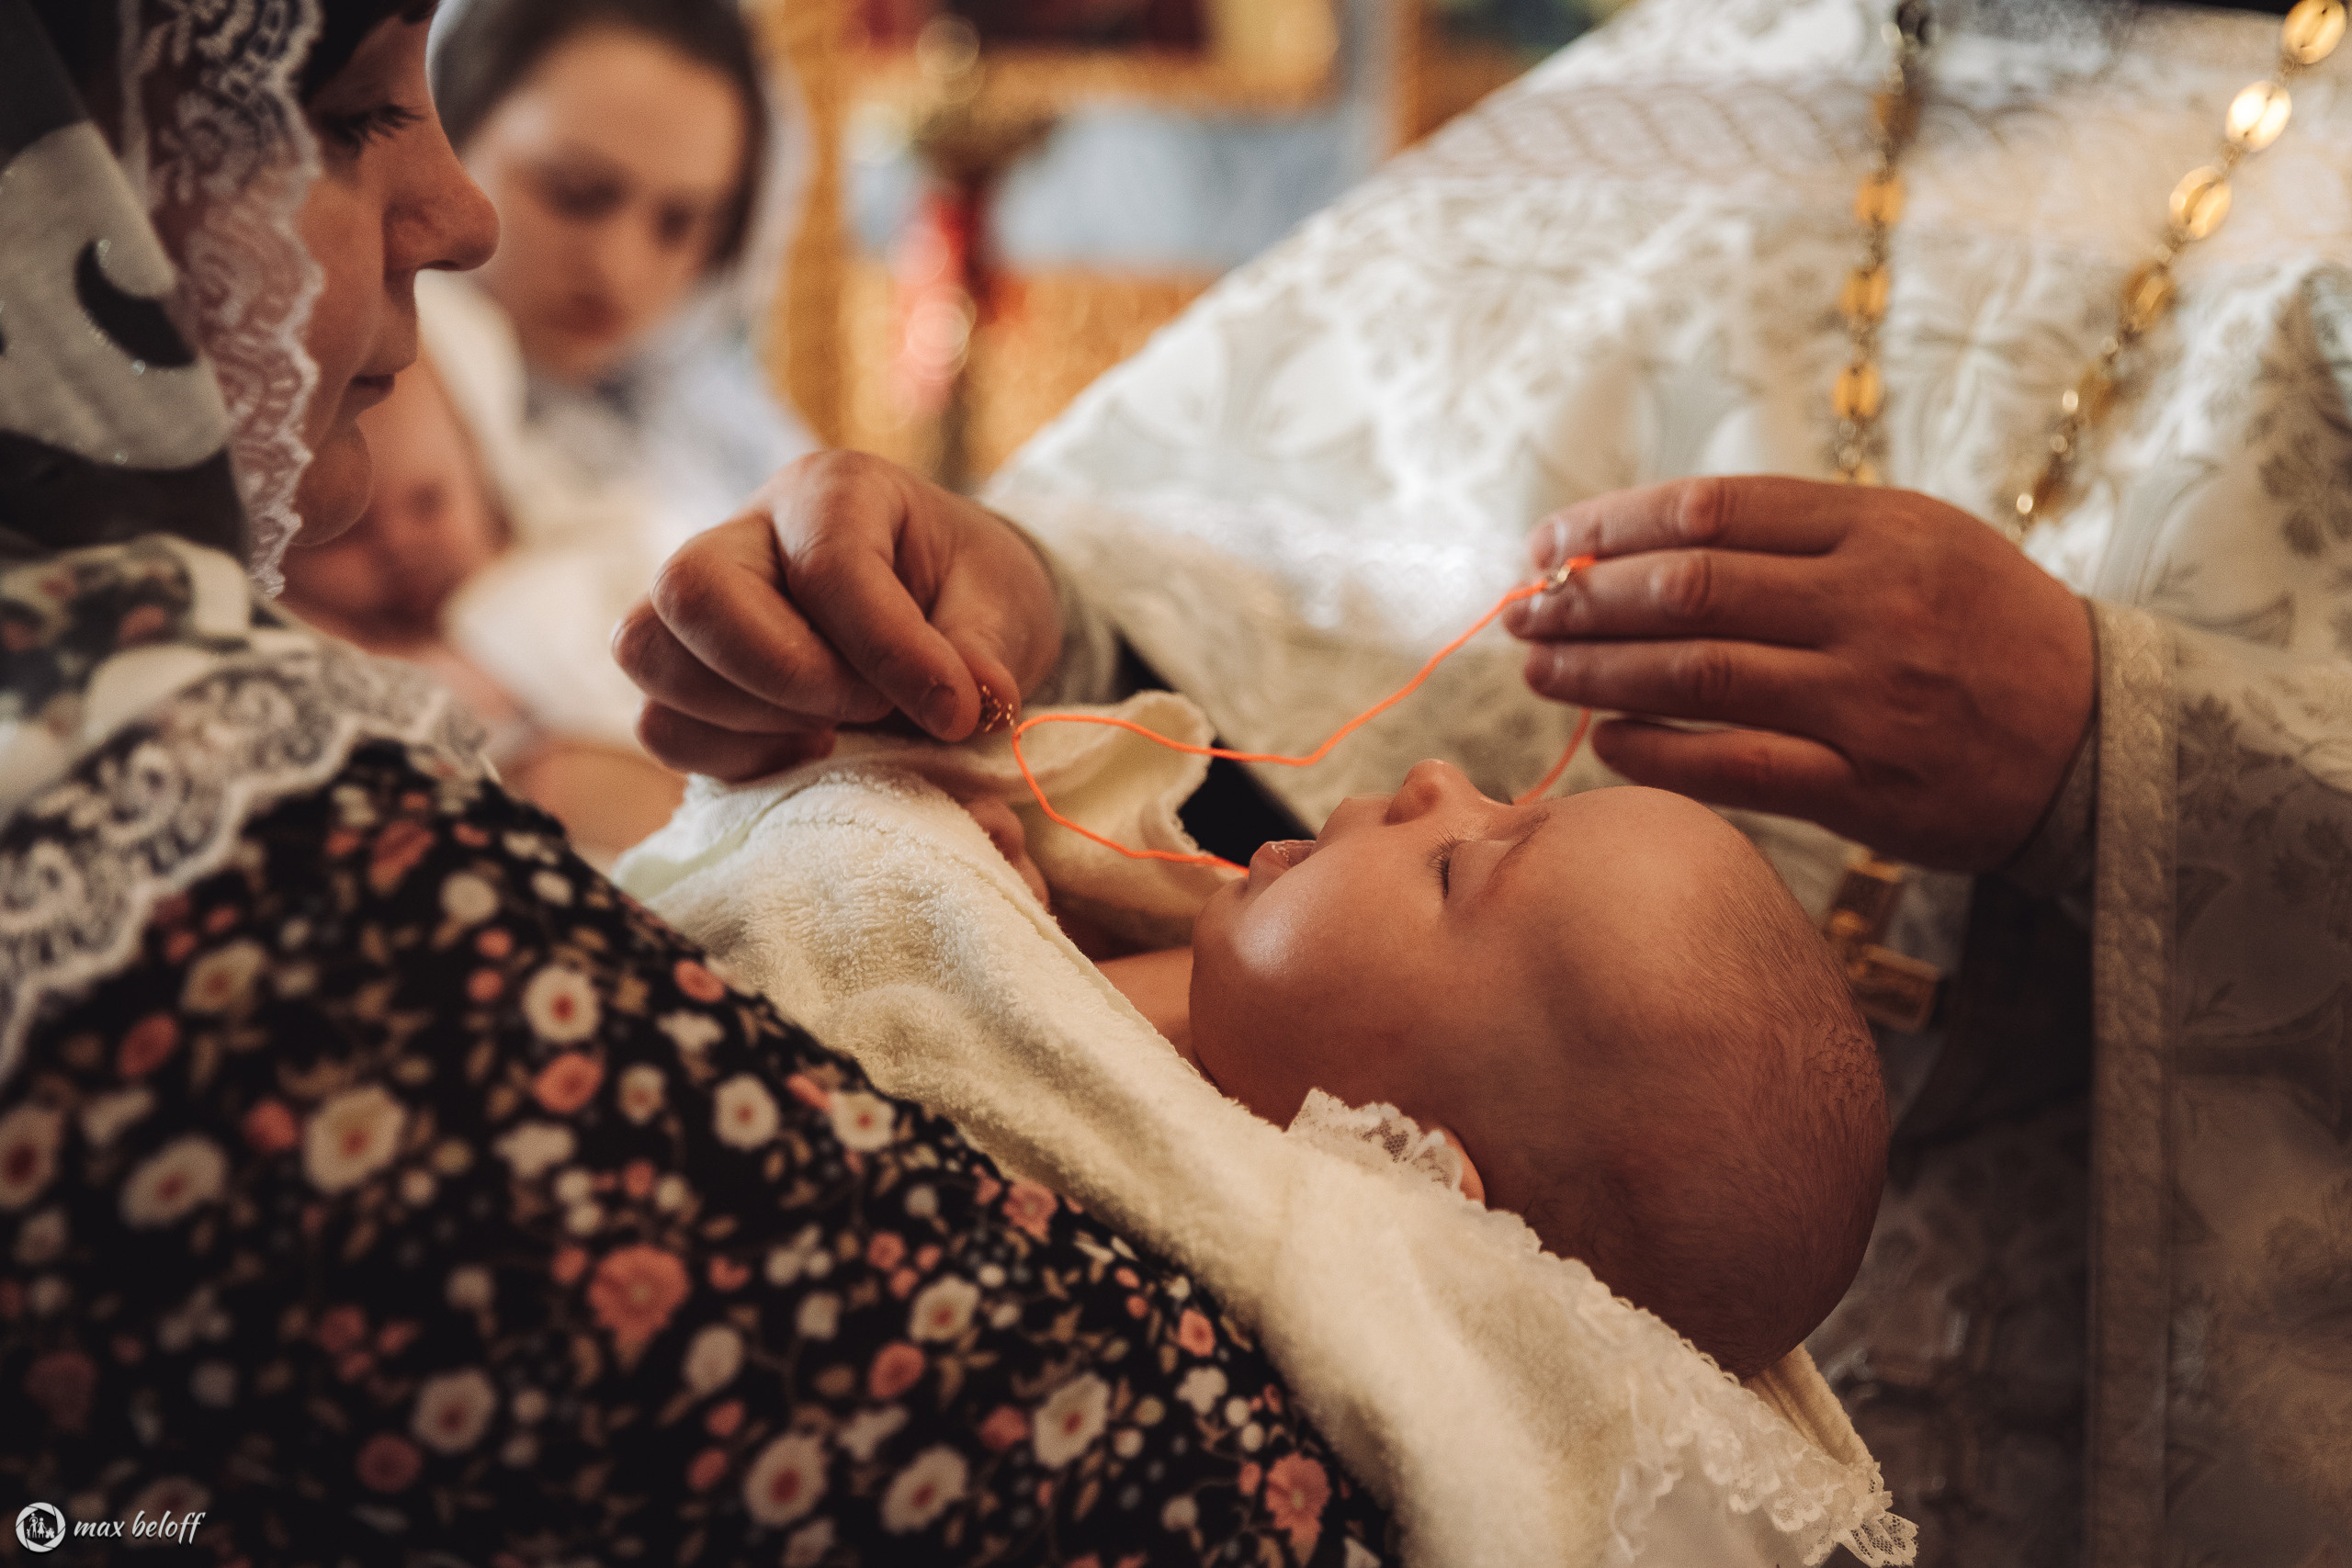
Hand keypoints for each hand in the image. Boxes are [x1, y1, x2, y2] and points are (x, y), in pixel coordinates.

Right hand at [614, 452, 1063, 780]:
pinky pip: (661, 723)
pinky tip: (805, 750)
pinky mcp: (687, 673)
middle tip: (870, 710)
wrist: (948, 608)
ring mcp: (701, 604)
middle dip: (783, 674)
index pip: (828, 564)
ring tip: (837, 731)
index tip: (956, 711)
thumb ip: (982, 651)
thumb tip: (973, 704)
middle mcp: (746, 533)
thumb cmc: (971, 591)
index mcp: (833, 491)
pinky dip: (729, 755)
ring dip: (750, 718)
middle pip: (692, 590)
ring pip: (652, 653)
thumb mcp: (1003, 606)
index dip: (889, 650)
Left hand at [1505, 476, 2095, 871]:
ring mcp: (1870, 701)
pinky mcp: (1868, 789)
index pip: (1711, 511)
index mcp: (1880, 527)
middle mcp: (1873, 605)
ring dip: (1599, 673)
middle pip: (1690, 588)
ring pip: (1698, 676)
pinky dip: (1653, 753)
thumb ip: (1793, 538)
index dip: (1609, 526)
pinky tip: (1604, 740)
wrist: (2097, 736)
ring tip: (1542, 672)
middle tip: (1525, 612)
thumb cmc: (1977, 627)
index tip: (1546, 544)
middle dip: (1585, 599)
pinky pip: (1733, 768)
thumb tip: (1638, 541)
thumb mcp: (1911, 542)